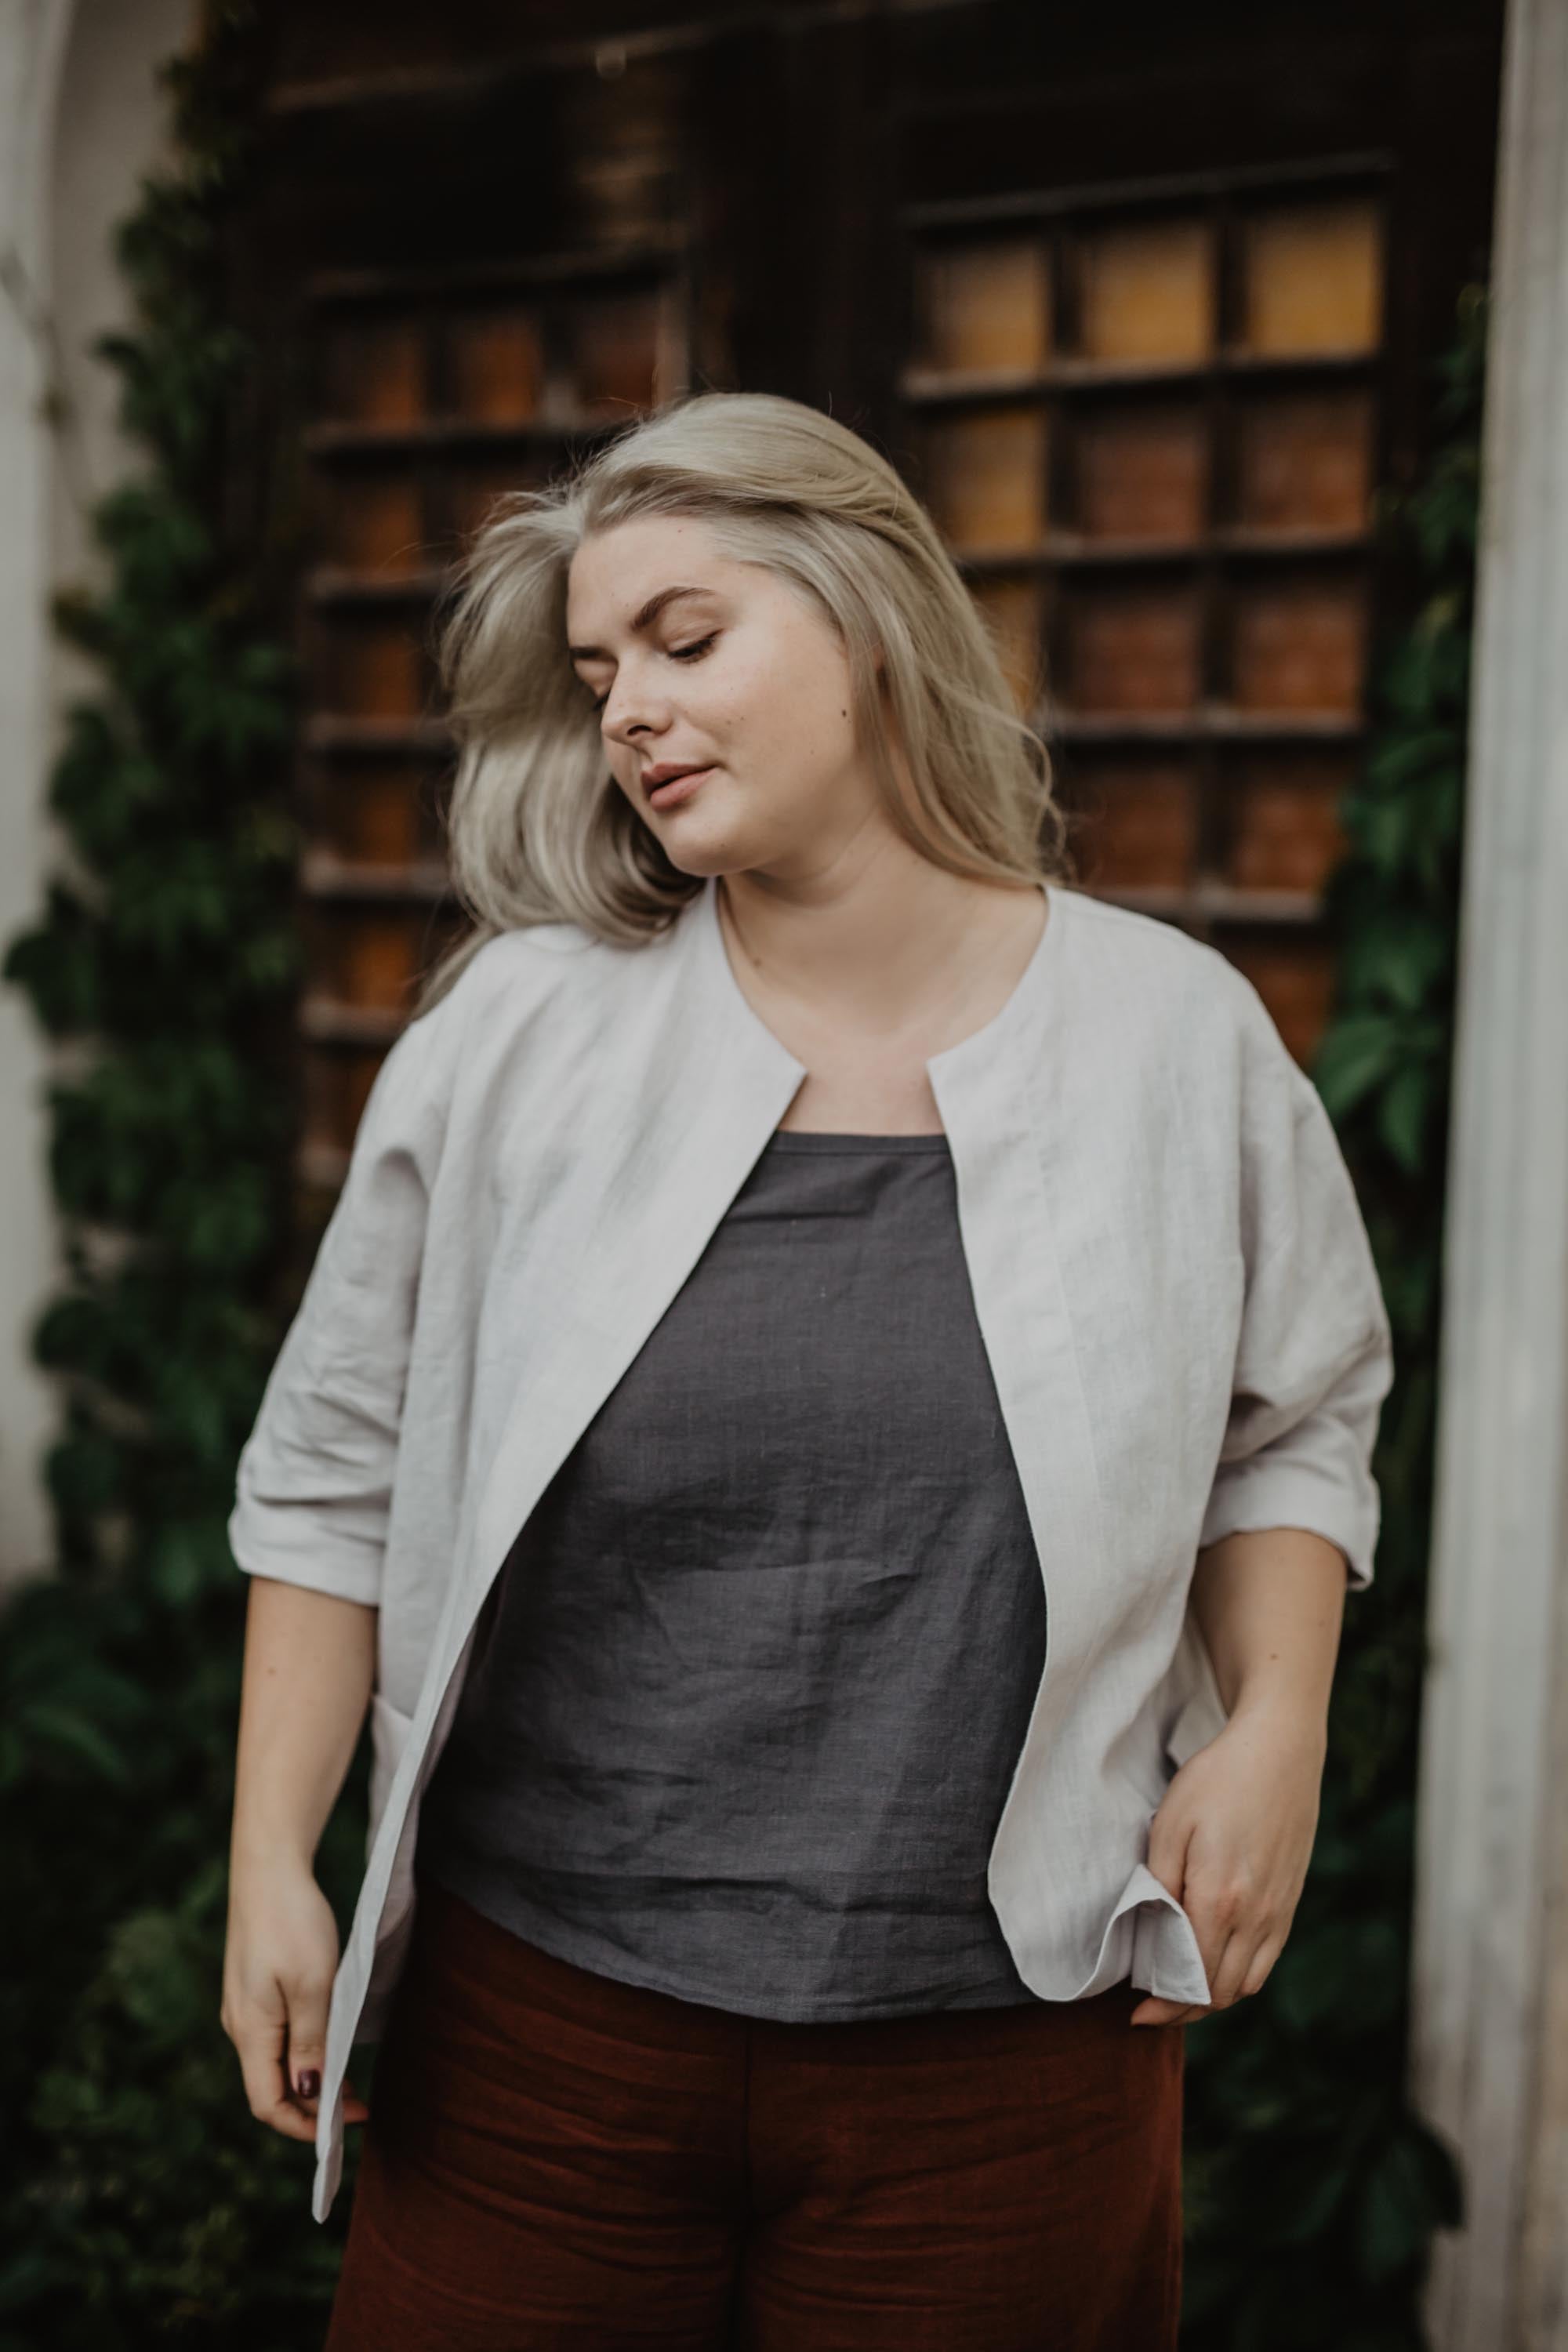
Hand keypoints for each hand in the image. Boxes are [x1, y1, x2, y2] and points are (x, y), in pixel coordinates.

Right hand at [220, 1859, 369, 2141]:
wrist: (269, 1865)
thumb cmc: (291, 1922)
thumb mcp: (311, 1985)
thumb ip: (311, 2044)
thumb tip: (310, 2097)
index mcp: (250, 2032)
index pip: (268, 2104)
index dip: (305, 2126)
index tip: (349, 2124)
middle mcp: (240, 2027)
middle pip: (270, 2088)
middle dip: (311, 2108)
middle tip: (359, 2106)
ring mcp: (245, 2007)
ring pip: (274, 2062)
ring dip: (309, 2080)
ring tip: (350, 2081)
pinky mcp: (254, 1988)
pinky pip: (275, 2037)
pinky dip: (303, 2053)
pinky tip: (329, 2042)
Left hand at [1129, 1705, 1326, 2027]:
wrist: (1279, 1751)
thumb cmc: (1218, 1781)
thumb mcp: (1171, 1824)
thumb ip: (1160, 1884)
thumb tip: (1153, 1931)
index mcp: (1221, 1900)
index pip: (1192, 1978)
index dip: (1164, 2005)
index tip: (1137, 2014)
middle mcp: (1257, 1916)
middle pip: (1221, 1992)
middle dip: (1185, 2011)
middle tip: (1154, 2009)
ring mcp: (1280, 1911)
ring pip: (1248, 1983)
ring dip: (1214, 1999)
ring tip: (1182, 1992)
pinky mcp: (1291, 1901)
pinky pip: (1267, 1960)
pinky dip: (1241, 1977)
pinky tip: (1217, 1965)